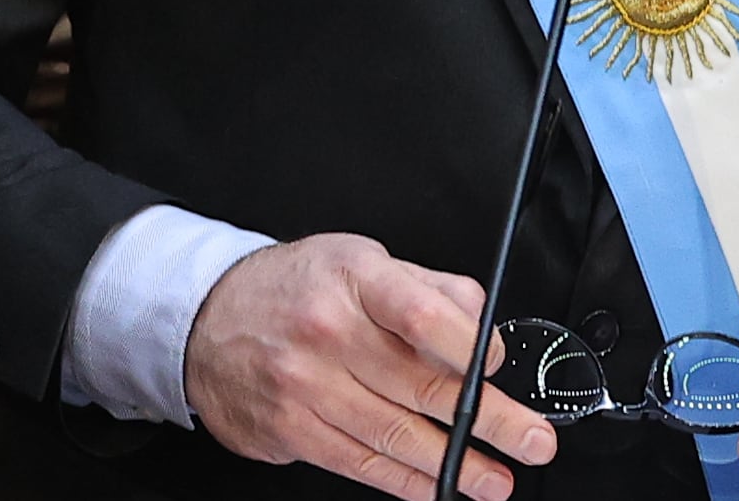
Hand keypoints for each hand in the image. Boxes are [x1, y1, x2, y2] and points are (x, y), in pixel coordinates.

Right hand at [185, 233, 556, 500]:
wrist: (205, 319)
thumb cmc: (296, 288)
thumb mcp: (360, 261)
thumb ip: (428, 289)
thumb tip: (485, 330)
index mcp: (354, 279)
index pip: (424, 315)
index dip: (471, 348)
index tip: (502, 368)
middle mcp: (329, 332)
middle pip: (422, 385)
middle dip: (489, 420)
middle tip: (533, 440)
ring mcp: (305, 385)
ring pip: (395, 434)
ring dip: (455, 464)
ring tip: (496, 479)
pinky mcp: (291, 429)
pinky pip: (360, 462)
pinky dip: (405, 482)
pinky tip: (438, 488)